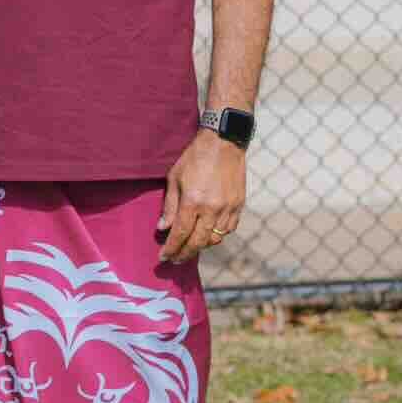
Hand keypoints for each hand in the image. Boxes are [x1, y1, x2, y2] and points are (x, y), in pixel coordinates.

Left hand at [157, 129, 245, 262]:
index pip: (180, 233)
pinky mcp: (239, 205)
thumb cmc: (194, 158)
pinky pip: (229, 229)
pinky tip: (209, 234)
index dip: (171, 248)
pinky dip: (218, 236)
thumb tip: (163, 228)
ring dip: (202, 246)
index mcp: (193, 201)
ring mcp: (228, 208)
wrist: (224, 142)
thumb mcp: (174, 178)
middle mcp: (212, 208)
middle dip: (185, 254)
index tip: (163, 258)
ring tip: (191, 247)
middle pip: (198, 242)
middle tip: (176, 260)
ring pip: (216, 238)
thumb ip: (170, 206)